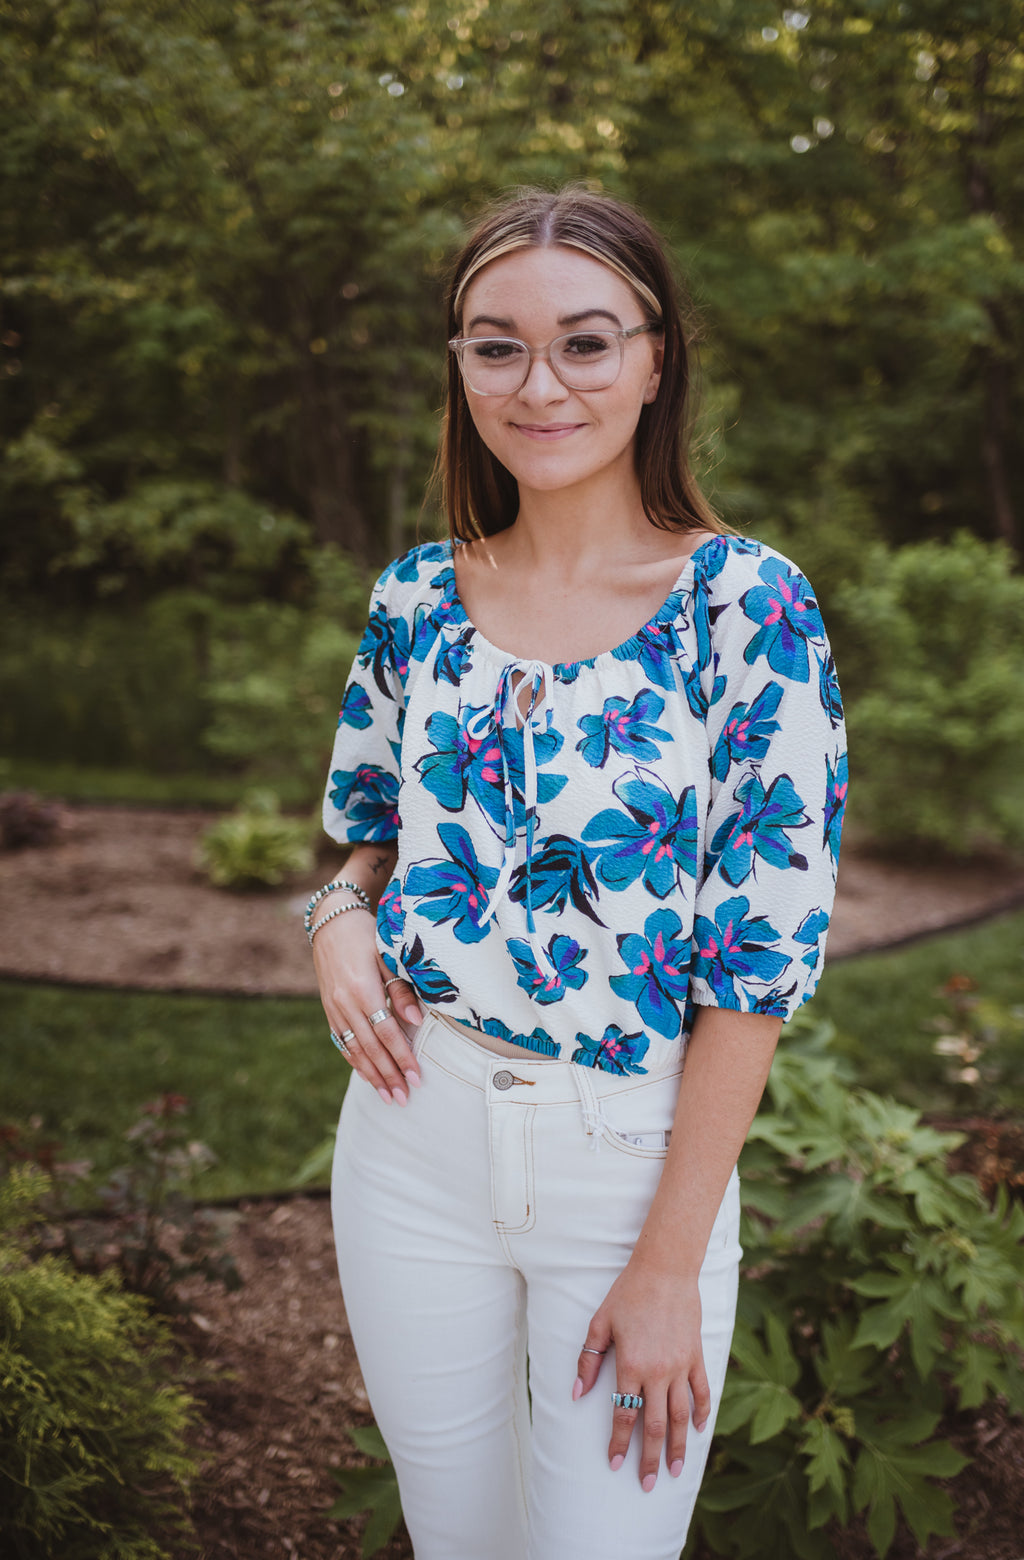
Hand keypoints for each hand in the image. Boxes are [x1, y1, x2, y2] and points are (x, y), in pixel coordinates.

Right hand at [313, 905, 422, 1103]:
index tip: (417, 1077)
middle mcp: (345, 1003)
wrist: (331, 922)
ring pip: (354, 1050)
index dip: (402, 1057)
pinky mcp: (329, 1010)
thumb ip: (401, 990)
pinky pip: (342, 1042)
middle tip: (404, 1098)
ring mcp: (334, 1008)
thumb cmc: (366, 936)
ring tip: (387, 1096)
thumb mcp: (387, 956)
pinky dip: (355, 1061)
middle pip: (370, 1048)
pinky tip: (367, 1076)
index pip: (386, 1033)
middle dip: (388, 1075)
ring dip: (372, 1075)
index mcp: (362, 989)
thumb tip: (416, 1022)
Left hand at [574, 1261, 708, 1489]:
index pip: (624, 1415)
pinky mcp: (696, 1356)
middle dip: (648, 1458)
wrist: (665, 1269)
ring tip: (673, 1470)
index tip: (615, 1464)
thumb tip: (577, 1393)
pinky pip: (702, 1391)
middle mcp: (658, 1371)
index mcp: (630, 1365)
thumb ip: (588, 1360)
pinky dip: (702, 1413)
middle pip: (654, 1425)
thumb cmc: (628, 1293)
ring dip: (677, 1446)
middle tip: (646, 1484)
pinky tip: (699, 1431)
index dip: (618, 1442)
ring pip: (681, 1416)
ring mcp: (680, 1366)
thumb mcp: (600, 1322)